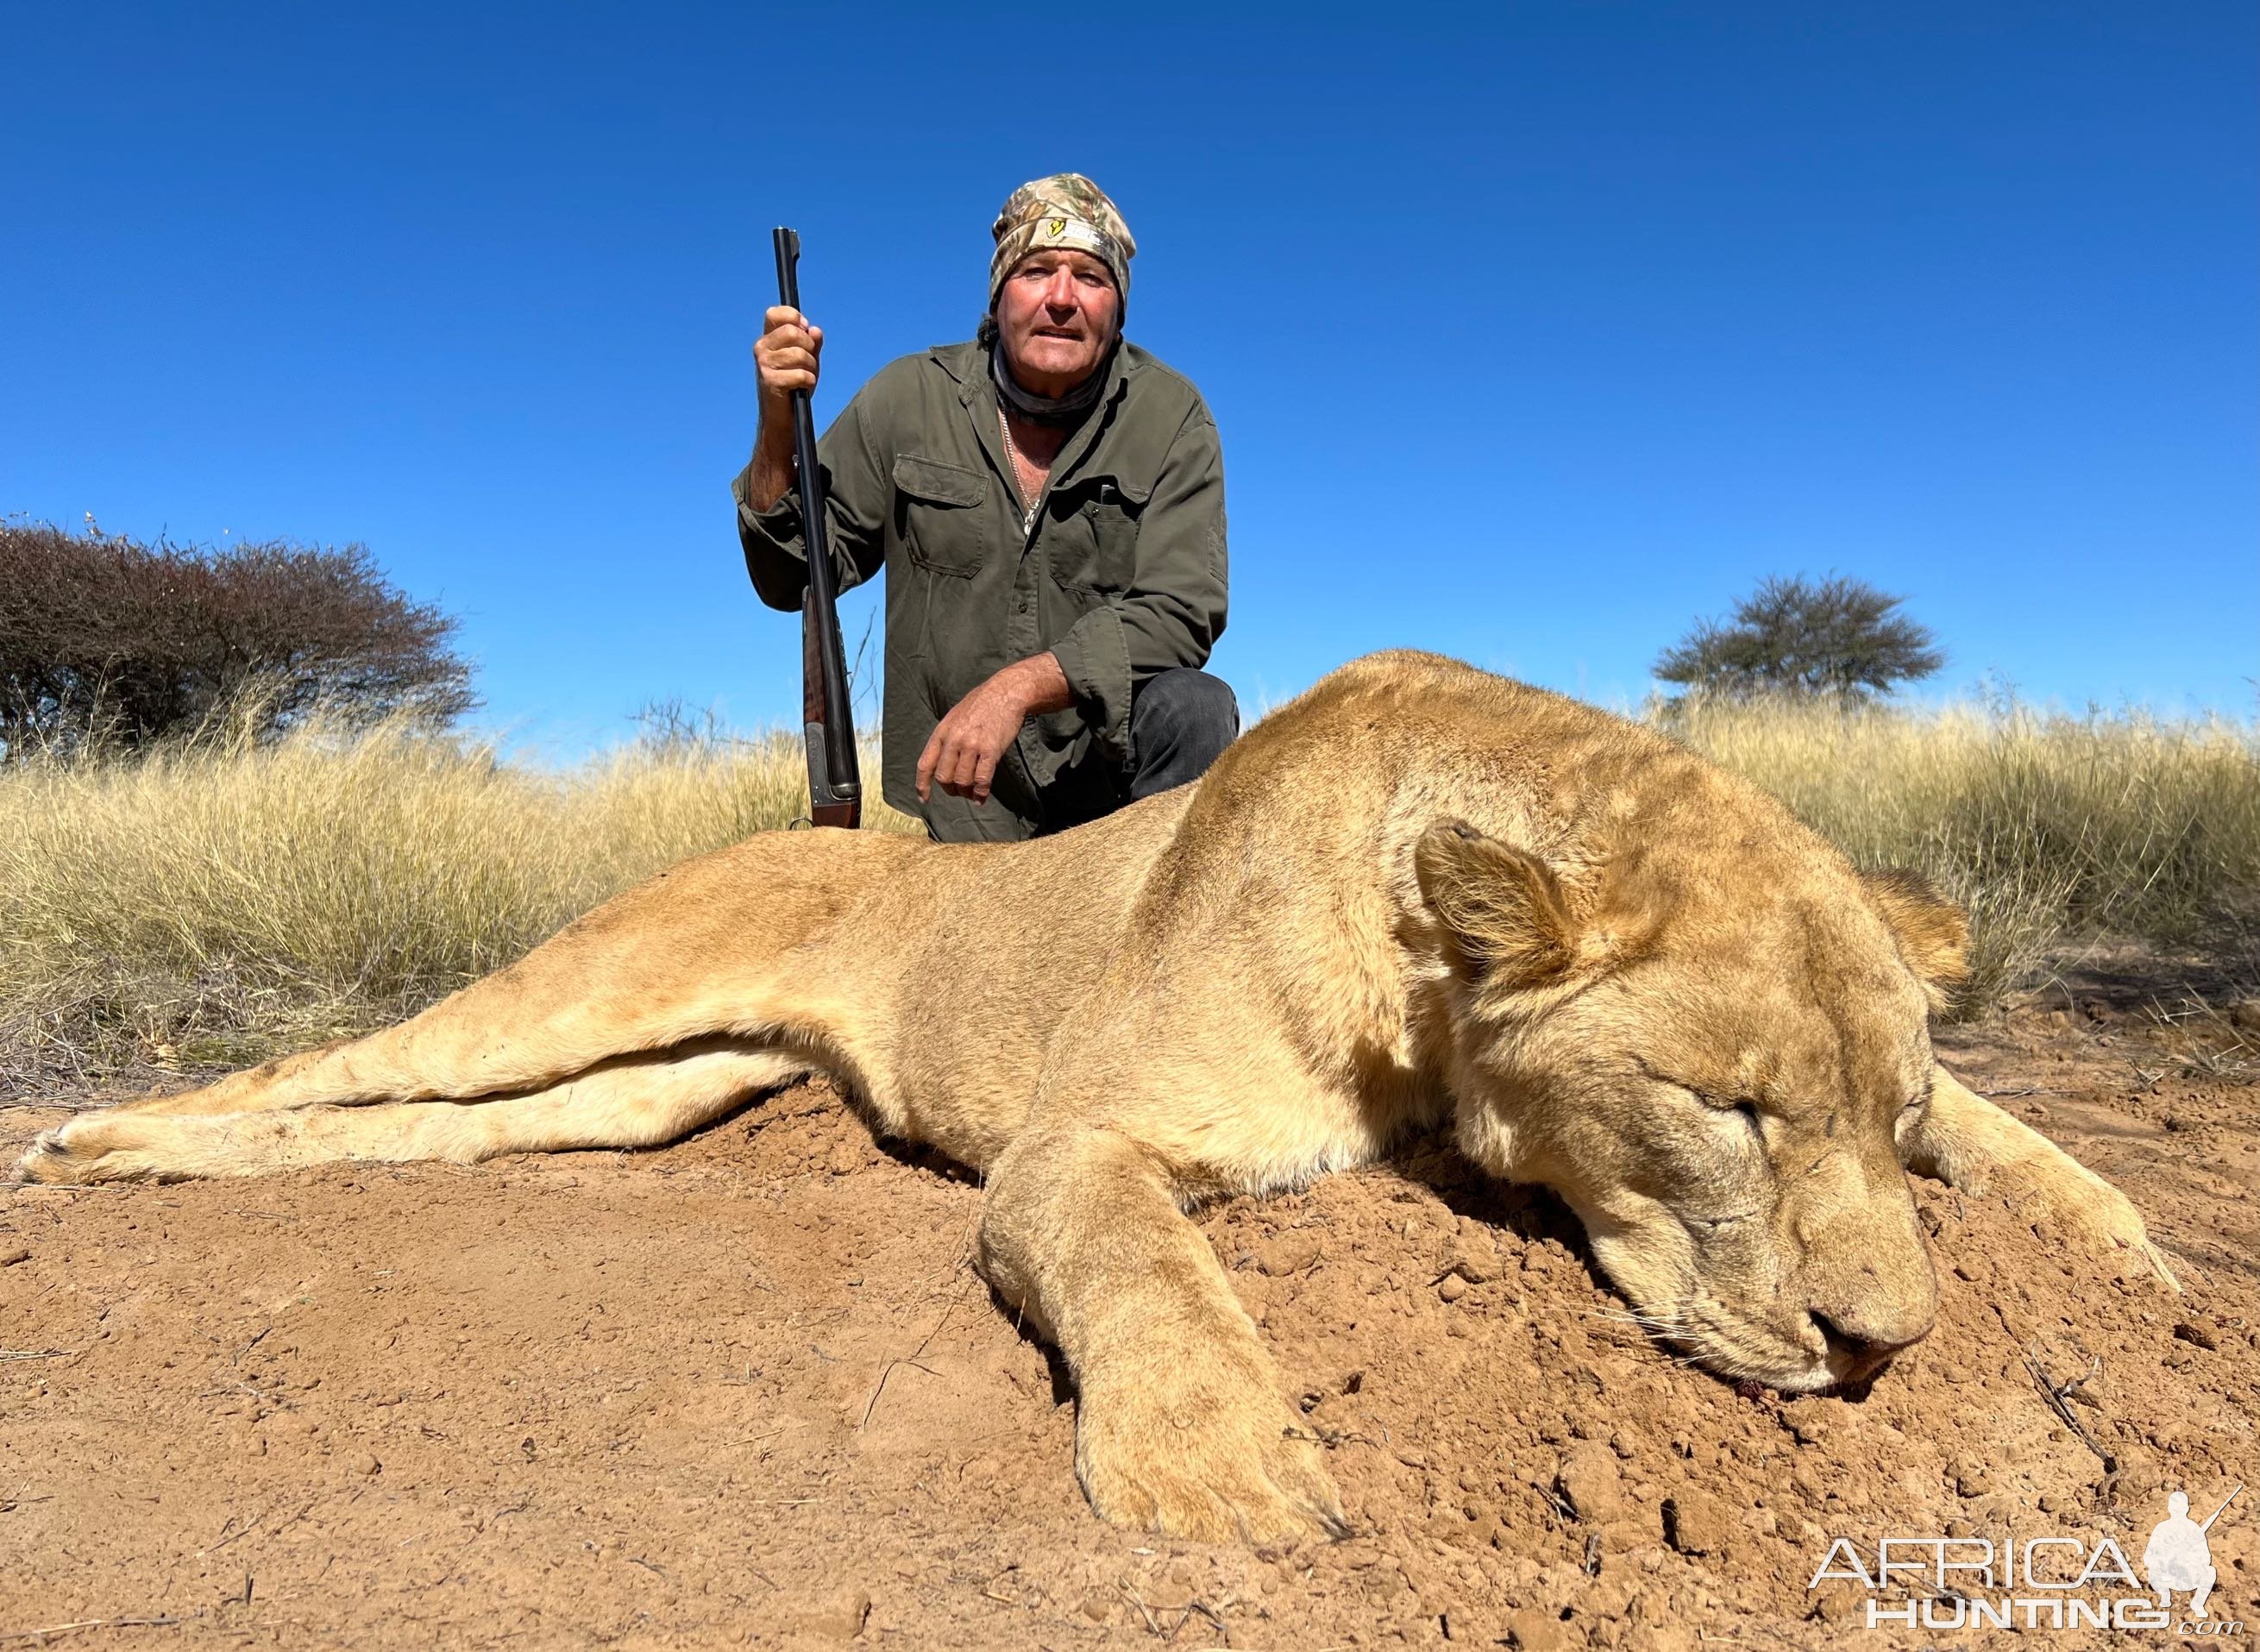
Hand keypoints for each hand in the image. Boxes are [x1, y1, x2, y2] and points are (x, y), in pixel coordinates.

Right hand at [753, 305, 822, 407]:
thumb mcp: (807, 359)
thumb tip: (815, 330)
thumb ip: (812, 343)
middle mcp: (762, 347)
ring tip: (806, 377)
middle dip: (809, 347)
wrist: (783, 415)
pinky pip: (801, 374)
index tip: (804, 328)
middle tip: (808, 362)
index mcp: (769, 338)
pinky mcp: (770, 381)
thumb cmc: (795, 384)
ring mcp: (764, 364)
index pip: (775, 313)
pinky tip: (803, 387)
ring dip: (811, 368)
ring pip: (799, 354)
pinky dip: (809, 382)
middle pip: (793, 332)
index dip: (793, 317)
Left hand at [916, 655, 1071, 805]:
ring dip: (966, 793)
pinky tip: (982, 797)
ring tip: (972, 794)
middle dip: (950, 790)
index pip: (925, 764)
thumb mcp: (955, 717)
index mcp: (942, 732)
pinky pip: (982, 780)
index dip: (923, 785)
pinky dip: (981, 793)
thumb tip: (943, 763)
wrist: (1006, 692)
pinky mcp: (991, 751)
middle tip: (959, 791)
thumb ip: (947, 739)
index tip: (925, 798)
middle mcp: (954, 740)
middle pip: (944, 777)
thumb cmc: (981, 704)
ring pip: (962, 781)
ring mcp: (972, 745)